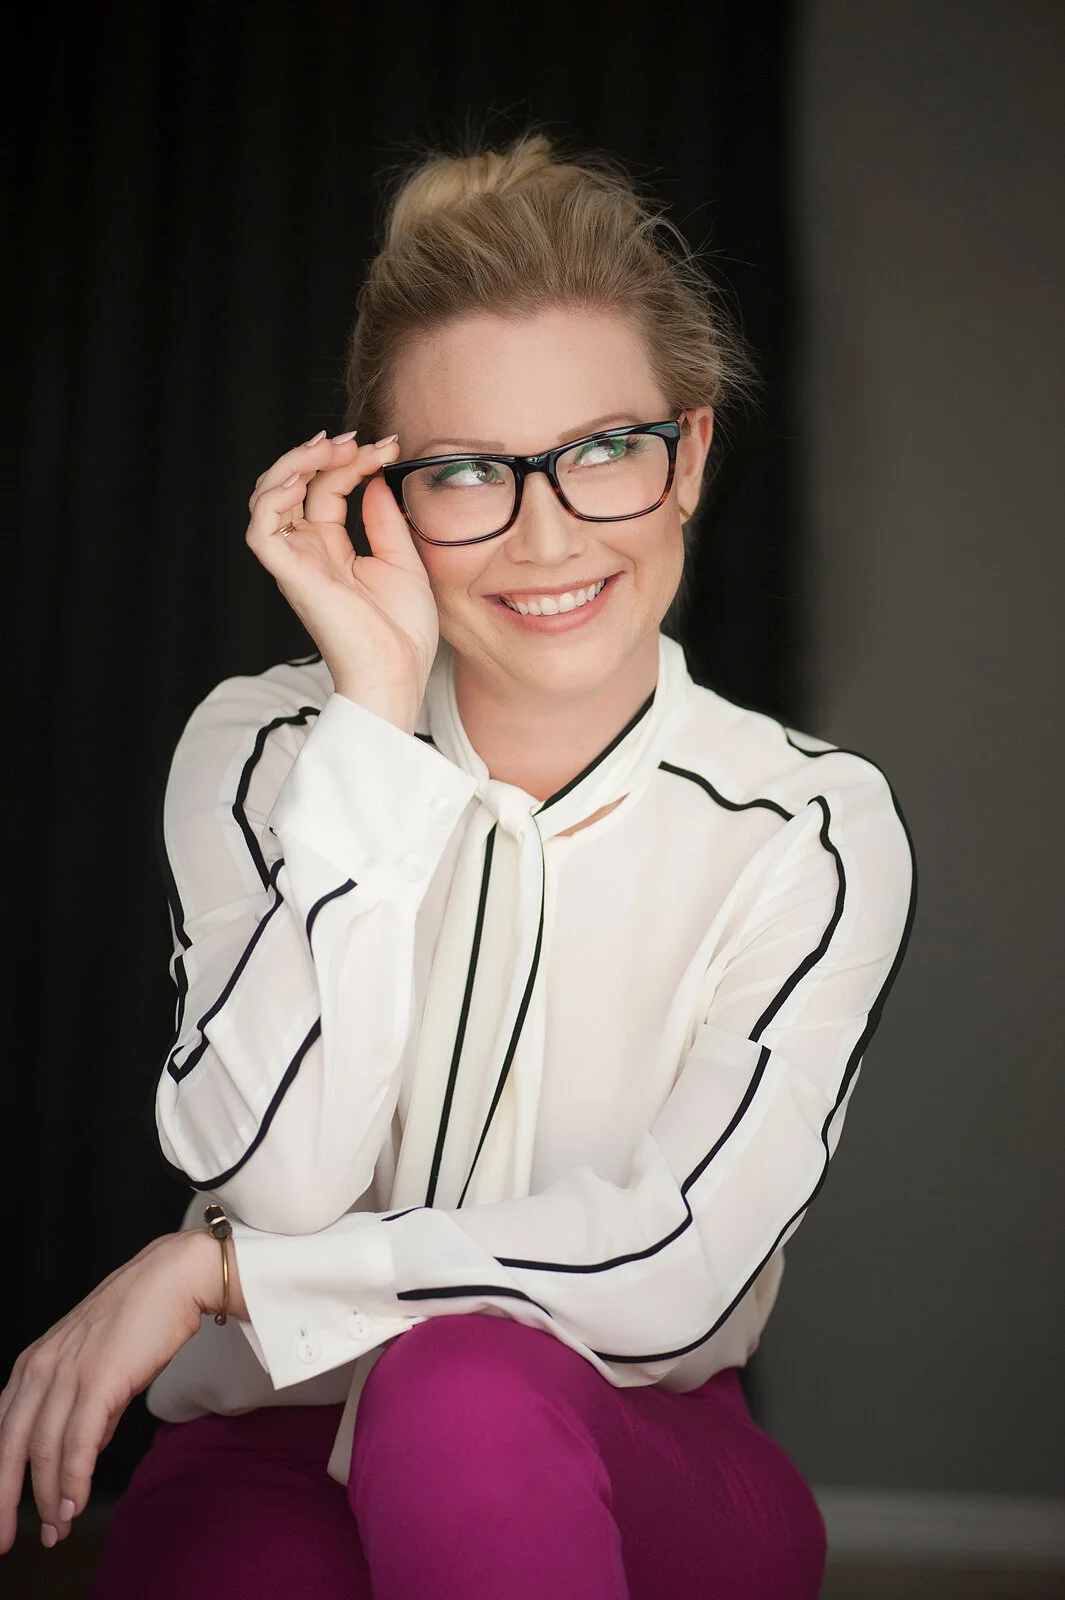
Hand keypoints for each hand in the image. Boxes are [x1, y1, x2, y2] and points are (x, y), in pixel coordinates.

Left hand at [0, 1230, 222, 1554]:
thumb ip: (85, 1406)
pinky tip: (73, 1505)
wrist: (174, 1278)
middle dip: (5, 1500)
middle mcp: (41, 1368)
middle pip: (9, 1447)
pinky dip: (73, 1480)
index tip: (3, 1515)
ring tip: (57, 1529)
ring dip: (49, 1497)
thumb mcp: (97, 1361)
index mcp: (33, 1363)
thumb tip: (85, 1449)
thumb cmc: (141, 1316)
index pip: (1, 1431)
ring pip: (43, 1451)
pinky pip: (77, 1444)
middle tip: (9, 1540)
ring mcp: (68, 1373)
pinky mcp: (98, 1380)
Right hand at [246, 430, 439, 727]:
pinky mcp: (290, 574)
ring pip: (269, 498)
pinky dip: (275, 497)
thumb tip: (374, 478)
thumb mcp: (403, 560)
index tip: (387, 446)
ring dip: (294, 463)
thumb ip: (384, 518)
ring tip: (328, 448)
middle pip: (295, 485)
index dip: (352, 462)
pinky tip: (303, 478)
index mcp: (333, 550)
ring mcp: (297, 562)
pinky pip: (261, 529)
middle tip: (354, 440)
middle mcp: (308, 552)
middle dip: (320, 454)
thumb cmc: (401, 632)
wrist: (396, 673)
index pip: (328, 489)